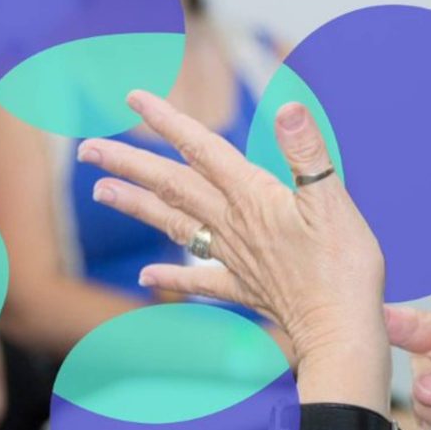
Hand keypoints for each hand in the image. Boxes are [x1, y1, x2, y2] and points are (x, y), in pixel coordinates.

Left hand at [78, 91, 386, 365]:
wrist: (340, 331)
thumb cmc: (343, 267)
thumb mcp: (332, 200)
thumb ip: (307, 153)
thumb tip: (288, 108)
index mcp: (253, 197)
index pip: (202, 149)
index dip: (168, 121)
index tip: (133, 98)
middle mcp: (234, 225)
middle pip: (173, 186)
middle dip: (129, 164)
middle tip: (87, 149)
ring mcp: (235, 259)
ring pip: (175, 225)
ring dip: (136, 206)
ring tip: (100, 191)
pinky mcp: (246, 289)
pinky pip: (200, 280)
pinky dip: (171, 277)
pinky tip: (146, 278)